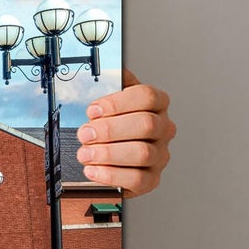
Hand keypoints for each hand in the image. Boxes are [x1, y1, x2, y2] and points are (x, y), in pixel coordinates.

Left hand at [76, 70, 174, 196]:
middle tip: (85, 133)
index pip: (147, 96)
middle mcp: (163, 128)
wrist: (109, 154)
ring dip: (108, 153)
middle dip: (110, 129)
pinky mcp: (152, 179)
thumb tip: (108, 69)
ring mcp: (160, 155)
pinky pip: (137, 179)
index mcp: (155, 104)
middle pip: (146, 124)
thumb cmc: (109, 122)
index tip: (93, 109)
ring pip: (143, 153)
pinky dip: (111, 175)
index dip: (118, 102)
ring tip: (85, 153)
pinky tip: (93, 170)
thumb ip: (109, 83)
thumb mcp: (107, 99)